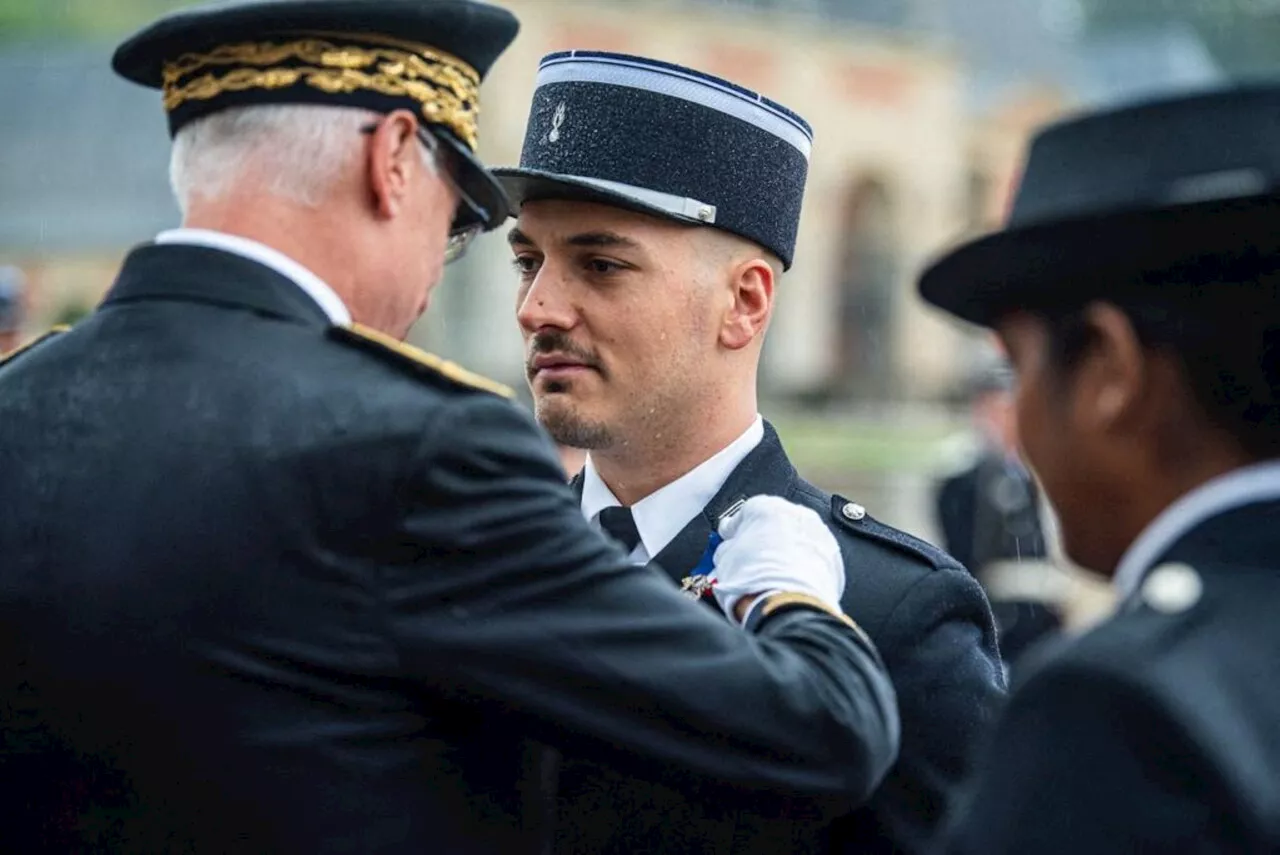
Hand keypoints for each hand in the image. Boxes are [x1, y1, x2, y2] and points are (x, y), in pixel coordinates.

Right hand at [711, 495, 844, 624]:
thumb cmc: (753, 581)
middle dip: (764, 539)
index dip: (735, 532)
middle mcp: (796, 513)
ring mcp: (819, 534)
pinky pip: (813, 557)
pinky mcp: (835, 557)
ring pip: (797, 538)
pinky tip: (791, 582)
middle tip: (753, 561)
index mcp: (765, 506)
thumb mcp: (724, 560)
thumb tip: (731, 549)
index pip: (745, 514)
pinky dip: (804, 566)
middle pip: (775, 523)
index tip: (731, 543)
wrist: (787, 606)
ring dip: (787, 551)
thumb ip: (728, 547)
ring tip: (774, 575)